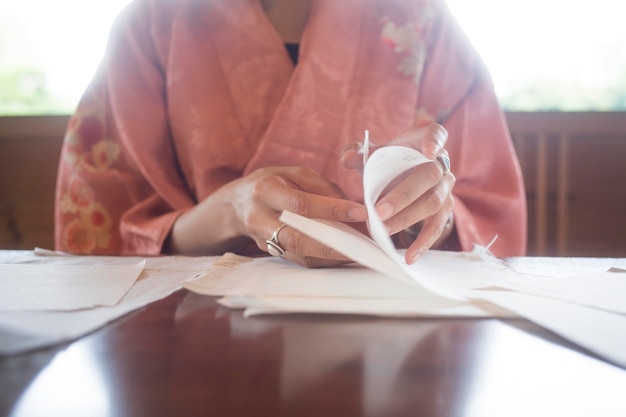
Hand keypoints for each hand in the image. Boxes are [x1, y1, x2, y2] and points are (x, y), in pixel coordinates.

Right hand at [168, 166, 367, 267]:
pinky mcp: (270, 253)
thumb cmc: (272, 184)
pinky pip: (299, 261)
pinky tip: (342, 257)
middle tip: (362, 242)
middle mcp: (260, 217)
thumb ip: (321, 186)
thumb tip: (349, 205)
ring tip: (357, 252)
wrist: (237, 206)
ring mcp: (263, 240)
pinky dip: (323, 261)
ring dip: (331, 256)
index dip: (332, 209)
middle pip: (298, 237)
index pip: (302, 203)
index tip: (360, 212)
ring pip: (299, 254)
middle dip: (333, 242)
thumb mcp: (293, 173)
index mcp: (266, 190)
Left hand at [342, 123, 454, 263]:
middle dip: (403, 195)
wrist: (404, 178)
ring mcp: (445, 188)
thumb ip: (358, 153)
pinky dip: (423, 243)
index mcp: (424, 142)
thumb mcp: (374, 155)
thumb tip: (348, 158)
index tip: (430, 150)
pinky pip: (436, 227)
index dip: (435, 140)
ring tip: (383, 230)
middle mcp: (440, 164)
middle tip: (379, 211)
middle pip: (429, 176)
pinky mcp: (444, 210)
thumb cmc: (389, 162)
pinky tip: (410, 256)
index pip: (436, 134)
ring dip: (407, 218)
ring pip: (433, 203)